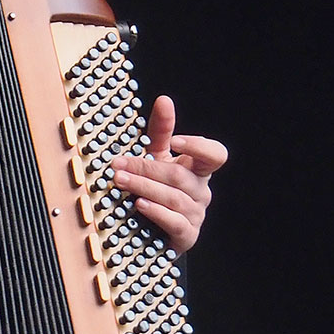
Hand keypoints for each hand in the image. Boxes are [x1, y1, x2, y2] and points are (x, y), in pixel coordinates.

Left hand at [111, 95, 227, 252]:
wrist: (155, 228)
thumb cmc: (158, 187)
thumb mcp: (157, 157)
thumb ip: (161, 131)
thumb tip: (164, 100)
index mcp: (198, 169)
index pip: (215, 155)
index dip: (199, 147)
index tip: (175, 141)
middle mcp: (201, 191)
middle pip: (179, 176)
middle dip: (145, 168)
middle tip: (117, 164)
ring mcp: (196, 214)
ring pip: (173, 197)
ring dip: (143, 187)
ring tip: (119, 180)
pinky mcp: (186, 234)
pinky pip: (175, 221)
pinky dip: (156, 212)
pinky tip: (139, 205)